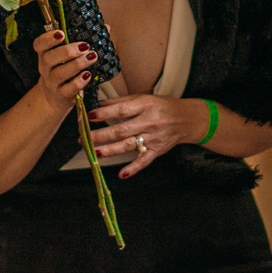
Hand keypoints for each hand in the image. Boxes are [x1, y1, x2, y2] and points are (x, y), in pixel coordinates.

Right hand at [33, 30, 96, 111]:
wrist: (56, 98)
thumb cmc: (66, 70)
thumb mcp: (69, 56)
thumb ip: (84, 41)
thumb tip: (106, 28)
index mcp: (45, 54)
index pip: (39, 44)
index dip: (48, 38)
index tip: (61, 33)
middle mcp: (45, 68)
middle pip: (49, 58)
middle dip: (67, 51)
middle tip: (85, 46)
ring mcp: (51, 83)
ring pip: (59, 73)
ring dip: (77, 64)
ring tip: (92, 57)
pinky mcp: (61, 95)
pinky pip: (68, 89)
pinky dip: (79, 82)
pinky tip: (88, 75)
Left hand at [86, 95, 206, 178]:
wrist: (187, 119)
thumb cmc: (163, 106)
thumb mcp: (144, 98)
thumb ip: (122, 101)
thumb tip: (99, 104)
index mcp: (145, 106)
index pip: (121, 111)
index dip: (104, 114)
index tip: (89, 116)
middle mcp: (150, 122)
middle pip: (121, 130)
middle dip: (101, 135)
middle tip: (83, 139)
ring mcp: (154, 138)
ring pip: (129, 146)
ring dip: (110, 150)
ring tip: (95, 152)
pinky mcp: (158, 151)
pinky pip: (145, 161)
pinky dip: (134, 168)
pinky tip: (122, 174)